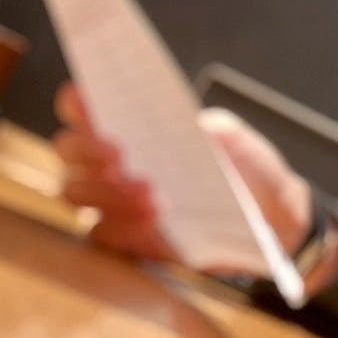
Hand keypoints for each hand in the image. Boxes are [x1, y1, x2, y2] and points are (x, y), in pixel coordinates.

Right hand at [53, 82, 313, 270]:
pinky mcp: (125, 238)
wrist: (270, 214)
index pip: (82, 108)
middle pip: (68, 150)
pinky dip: (119, 224)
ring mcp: (112, 201)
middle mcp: (109, 161)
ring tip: (149, 191)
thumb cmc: (243, 166)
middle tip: (119, 154)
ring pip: (74, 192)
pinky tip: (152, 220)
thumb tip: (188, 128)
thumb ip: (208, 128)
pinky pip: (101, 232)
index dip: (77, 102)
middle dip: (87, 148)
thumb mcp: (233, 138)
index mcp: (129, 125)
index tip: (85, 99)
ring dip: (104, 190)